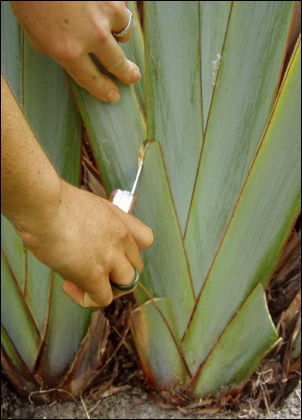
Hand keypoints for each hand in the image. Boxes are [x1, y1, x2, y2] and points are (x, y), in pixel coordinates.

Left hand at [9, 1, 139, 101]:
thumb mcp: (34, 31)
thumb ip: (55, 49)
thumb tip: (71, 56)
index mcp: (68, 50)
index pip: (91, 79)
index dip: (104, 90)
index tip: (113, 95)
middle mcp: (92, 35)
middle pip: (117, 63)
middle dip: (126, 73)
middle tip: (132, 76)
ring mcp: (107, 12)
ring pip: (124, 32)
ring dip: (118, 33)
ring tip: (109, 29)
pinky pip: (121, 7)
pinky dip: (112, 9)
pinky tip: (98, 5)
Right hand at [19, 181, 153, 307]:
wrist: (42, 205)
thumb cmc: (52, 202)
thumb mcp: (85, 206)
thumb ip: (94, 224)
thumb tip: (83, 239)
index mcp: (119, 219)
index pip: (146, 240)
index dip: (132, 252)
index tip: (113, 253)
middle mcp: (121, 238)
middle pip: (136, 267)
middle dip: (115, 273)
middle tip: (91, 270)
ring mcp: (111, 257)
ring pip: (126, 285)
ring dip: (107, 288)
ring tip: (83, 282)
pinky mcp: (94, 275)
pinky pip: (102, 299)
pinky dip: (87, 299)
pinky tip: (69, 287)